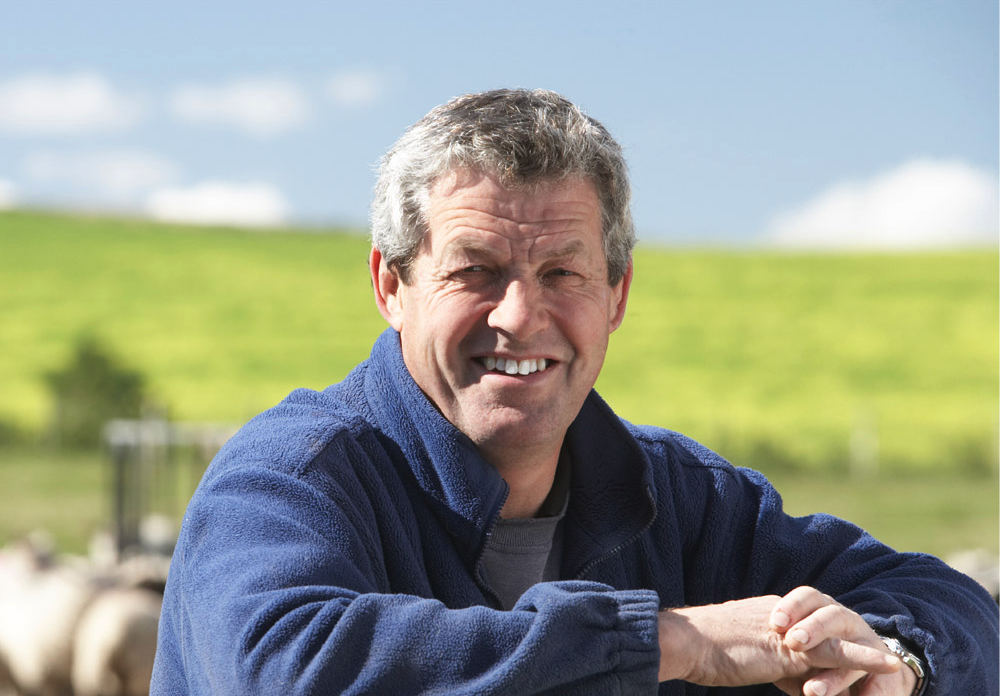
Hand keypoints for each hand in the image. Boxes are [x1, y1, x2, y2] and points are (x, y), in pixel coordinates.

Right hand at [657, 590, 905, 692]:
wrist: (685, 641)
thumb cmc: (698, 649)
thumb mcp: (735, 650)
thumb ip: (760, 656)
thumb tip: (779, 673)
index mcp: (769, 614)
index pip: (806, 631)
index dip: (826, 649)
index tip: (846, 664)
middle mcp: (784, 616)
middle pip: (826, 632)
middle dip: (853, 648)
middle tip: (880, 666)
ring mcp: (789, 631)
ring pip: (836, 641)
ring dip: (867, 654)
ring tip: (894, 666)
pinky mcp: (791, 649)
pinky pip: (835, 654)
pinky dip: (863, 660)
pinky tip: (887, 666)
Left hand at [770, 587, 916, 695]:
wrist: (871, 672)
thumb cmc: (813, 655)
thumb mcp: (795, 650)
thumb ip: (779, 648)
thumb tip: (745, 652)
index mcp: (822, 610)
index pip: (807, 598)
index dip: (792, 607)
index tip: (774, 623)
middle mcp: (846, 622)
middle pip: (831, 616)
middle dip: (814, 628)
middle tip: (794, 642)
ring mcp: (868, 645)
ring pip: (852, 653)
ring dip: (833, 675)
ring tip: (811, 692)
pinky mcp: (887, 675)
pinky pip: (878, 684)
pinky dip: (870, 695)